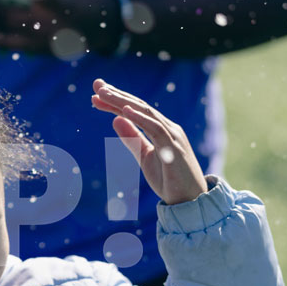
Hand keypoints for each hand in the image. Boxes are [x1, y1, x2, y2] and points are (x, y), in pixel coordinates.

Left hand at [92, 79, 207, 204]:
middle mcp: (167, 127)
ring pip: (145, 112)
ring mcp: (172, 135)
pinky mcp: (173, 147)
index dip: (116, 101)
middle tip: (97, 85)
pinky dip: (140, 118)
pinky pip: (155, 129)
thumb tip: (115, 120)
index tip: (96, 93)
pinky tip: (125, 111)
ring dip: (123, 102)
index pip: (135, 110)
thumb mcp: (144, 157)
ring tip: (105, 93)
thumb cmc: (169, 179)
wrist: (190, 200)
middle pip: (138, 106)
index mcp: (160, 129)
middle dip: (117, 95)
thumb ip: (131, 139)